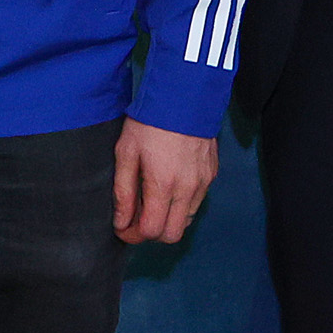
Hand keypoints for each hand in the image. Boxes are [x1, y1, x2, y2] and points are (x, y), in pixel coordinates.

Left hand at [112, 118, 217, 244]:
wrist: (183, 97)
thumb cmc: (149, 123)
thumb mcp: (126, 154)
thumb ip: (124, 192)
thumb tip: (121, 222)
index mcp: (163, 185)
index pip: (152, 231)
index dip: (133, 235)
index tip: (122, 228)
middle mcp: (188, 189)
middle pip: (172, 235)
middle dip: (152, 233)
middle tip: (135, 218)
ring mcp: (203, 183)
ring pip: (186, 220)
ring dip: (167, 218)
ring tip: (150, 200)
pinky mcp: (211, 175)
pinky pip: (196, 202)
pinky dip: (180, 204)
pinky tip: (166, 187)